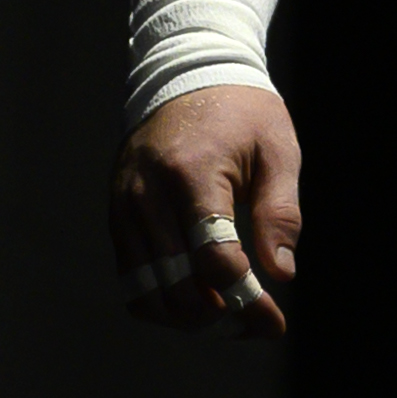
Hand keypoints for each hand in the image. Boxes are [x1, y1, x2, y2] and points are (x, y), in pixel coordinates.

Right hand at [107, 82, 301, 340]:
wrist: (186, 72)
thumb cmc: (242, 112)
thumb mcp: (277, 150)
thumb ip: (280, 213)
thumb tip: (280, 275)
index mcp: (191, 172)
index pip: (212, 256)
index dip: (246, 299)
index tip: (273, 322)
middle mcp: (148, 194)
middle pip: (178, 284)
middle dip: (222, 318)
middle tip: (255, 324)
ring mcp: (125, 206)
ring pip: (147, 292)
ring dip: (189, 320)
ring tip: (228, 321)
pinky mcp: (116, 215)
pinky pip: (130, 279)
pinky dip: (162, 303)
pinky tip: (197, 303)